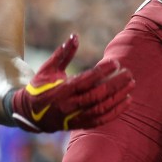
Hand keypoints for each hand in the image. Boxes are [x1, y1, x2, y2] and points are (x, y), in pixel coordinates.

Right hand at [8, 35, 133, 131]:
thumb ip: (63, 53)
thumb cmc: (40, 87)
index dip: (102, 72)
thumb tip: (75, 36)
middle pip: (97, 95)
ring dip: (118, 97)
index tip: (115, 63)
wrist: (30, 114)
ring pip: (101, 108)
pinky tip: (127, 102)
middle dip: (115, 84)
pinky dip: (115, 112)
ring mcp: (74, 117)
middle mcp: (69, 105)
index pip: (86, 80)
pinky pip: (101, 120)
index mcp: (61, 89)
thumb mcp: (48, 68)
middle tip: (129, 73)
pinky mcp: (78, 125)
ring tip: (131, 86)